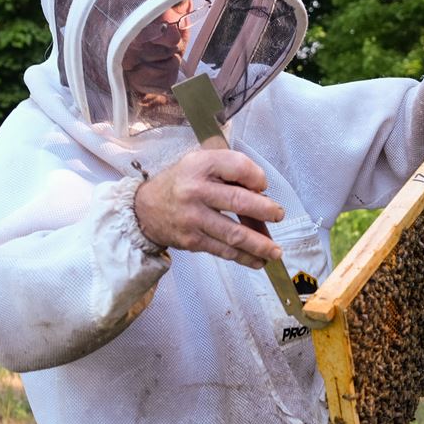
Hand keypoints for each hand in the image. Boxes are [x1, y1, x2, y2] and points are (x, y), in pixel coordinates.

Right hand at [134, 149, 283, 268]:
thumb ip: (229, 171)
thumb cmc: (182, 183)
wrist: (146, 209)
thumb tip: (262, 195)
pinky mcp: (192, 240)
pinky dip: (244, 257)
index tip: (263, 186)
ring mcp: (193, 218)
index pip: (236, 166)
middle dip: (265, 210)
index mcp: (200, 165)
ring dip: (260, 244)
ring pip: (234, 233)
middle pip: (238, 201)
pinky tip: (258, 260)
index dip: (256, 176)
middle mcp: (195, 190)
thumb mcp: (200, 163)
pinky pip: (224, 250)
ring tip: (275, 250)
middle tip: (278, 215)